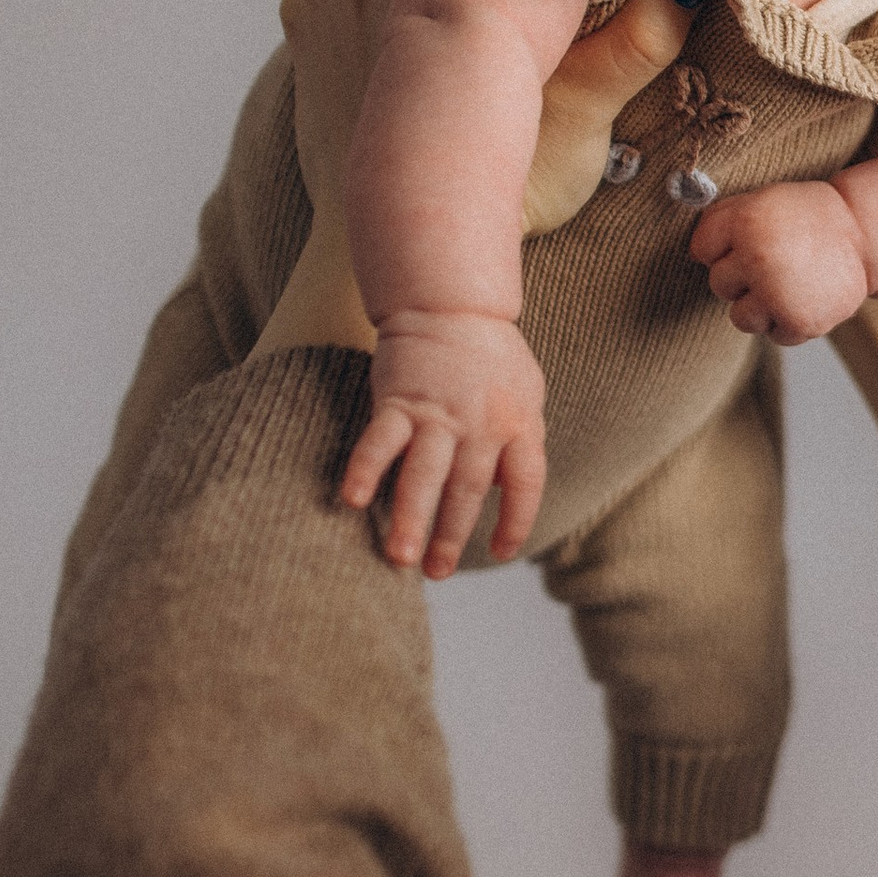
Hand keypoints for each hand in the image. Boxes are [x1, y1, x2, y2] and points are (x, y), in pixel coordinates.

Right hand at [340, 310, 547, 575]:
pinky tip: (350, 499)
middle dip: (451, 535)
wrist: (451, 303)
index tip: (500, 553)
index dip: (516, 521)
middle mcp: (482, 424)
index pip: (527, 484)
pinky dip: (366, 469)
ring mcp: (440, 413)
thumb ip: (518, 442)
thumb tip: (503, 491)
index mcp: (519, 426)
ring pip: (426, 473)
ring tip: (399, 557)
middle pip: (469, 489)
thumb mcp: (526, 396)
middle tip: (436, 573)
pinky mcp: (400, 400)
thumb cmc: (491, 357)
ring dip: (411, 517)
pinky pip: (381, 440)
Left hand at [691, 184, 871, 344]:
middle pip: (719, 284)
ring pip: (741, 318)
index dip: (725, 246)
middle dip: (743, 277)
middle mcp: (757, 257)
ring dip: (762, 307)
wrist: (865, 234)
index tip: (754, 238)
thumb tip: (693, 256)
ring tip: (790, 285)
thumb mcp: (762, 201)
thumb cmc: (806, 218)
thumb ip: (721, 221)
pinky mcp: (798, 321)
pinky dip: (790, 323)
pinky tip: (808, 297)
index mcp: (745, 220)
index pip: (702, 250)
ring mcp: (777, 293)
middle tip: (778, 261)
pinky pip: (775, 335)